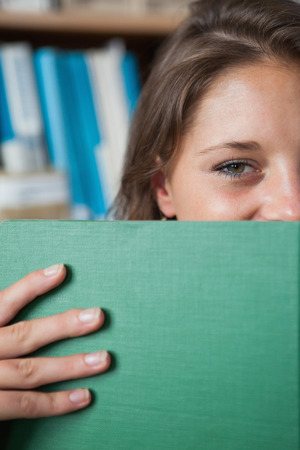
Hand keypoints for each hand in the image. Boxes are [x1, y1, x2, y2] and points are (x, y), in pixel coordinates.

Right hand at [0, 264, 109, 419]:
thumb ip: (1, 313)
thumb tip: (15, 301)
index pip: (3, 302)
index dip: (32, 285)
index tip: (62, 270)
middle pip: (24, 336)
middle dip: (63, 326)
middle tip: (97, 316)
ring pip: (30, 372)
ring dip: (70, 366)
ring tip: (103, 359)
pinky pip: (23, 406)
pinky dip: (55, 404)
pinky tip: (83, 396)